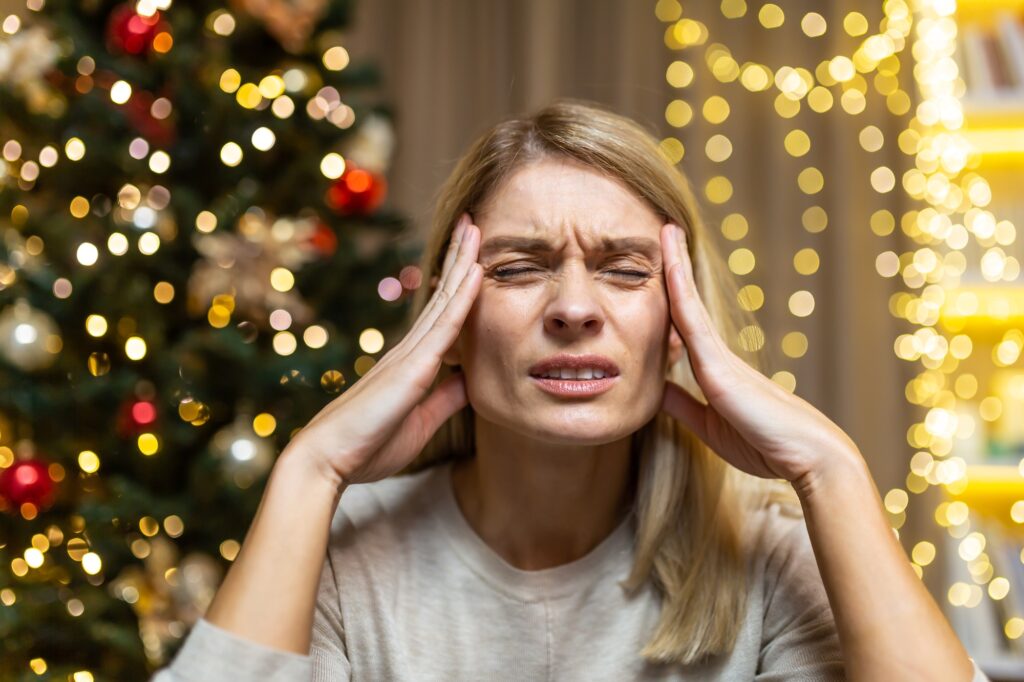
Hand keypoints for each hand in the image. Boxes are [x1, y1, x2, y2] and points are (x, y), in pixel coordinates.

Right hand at [282, 213, 482, 487]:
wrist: (327, 460)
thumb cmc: (368, 446)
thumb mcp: (421, 421)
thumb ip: (445, 398)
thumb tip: (471, 377)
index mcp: (411, 362)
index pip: (441, 314)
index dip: (457, 282)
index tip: (472, 255)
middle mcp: (409, 349)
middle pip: (441, 295)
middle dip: (458, 258)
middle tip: (472, 222)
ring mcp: (409, 353)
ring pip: (443, 299)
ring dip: (462, 262)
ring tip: (474, 228)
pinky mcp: (412, 367)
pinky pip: (444, 325)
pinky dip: (462, 296)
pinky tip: (476, 272)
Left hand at [658, 223, 859, 486]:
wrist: (808, 457)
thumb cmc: (765, 445)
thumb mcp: (709, 426)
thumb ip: (684, 406)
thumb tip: (657, 389)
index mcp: (714, 370)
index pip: (683, 325)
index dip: (671, 295)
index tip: (661, 267)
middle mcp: (717, 356)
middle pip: (686, 303)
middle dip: (675, 267)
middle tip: (665, 230)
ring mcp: (719, 357)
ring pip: (688, 303)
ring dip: (676, 266)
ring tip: (667, 231)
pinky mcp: (720, 368)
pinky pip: (692, 321)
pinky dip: (679, 291)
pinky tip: (670, 266)